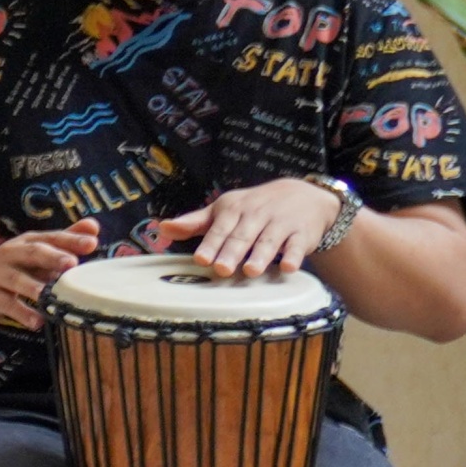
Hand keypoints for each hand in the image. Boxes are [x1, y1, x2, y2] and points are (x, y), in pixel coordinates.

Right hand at [0, 227, 98, 329]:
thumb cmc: (13, 267)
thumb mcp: (35, 252)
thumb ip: (64, 241)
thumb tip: (94, 226)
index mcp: (26, 242)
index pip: (50, 238)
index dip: (70, 240)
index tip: (92, 243)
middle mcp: (11, 255)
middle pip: (31, 253)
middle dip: (51, 257)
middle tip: (71, 263)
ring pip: (16, 280)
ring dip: (33, 287)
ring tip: (49, 295)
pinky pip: (7, 304)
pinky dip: (22, 313)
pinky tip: (37, 322)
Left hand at [150, 179, 357, 282]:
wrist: (303, 195)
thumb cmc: (253, 207)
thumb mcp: (224, 210)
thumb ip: (195, 222)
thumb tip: (162, 229)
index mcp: (233, 209)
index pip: (219, 228)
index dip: (210, 244)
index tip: (201, 259)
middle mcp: (256, 214)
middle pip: (242, 236)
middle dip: (232, 252)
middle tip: (222, 269)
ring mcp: (280, 223)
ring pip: (268, 241)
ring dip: (260, 255)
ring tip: (251, 271)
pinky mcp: (302, 234)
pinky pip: (297, 246)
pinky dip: (293, 256)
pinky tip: (288, 267)